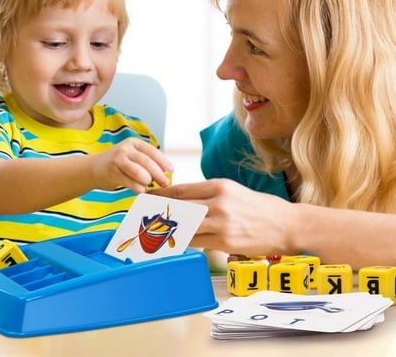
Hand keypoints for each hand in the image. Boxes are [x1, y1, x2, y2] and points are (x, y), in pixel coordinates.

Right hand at [91, 137, 172, 192]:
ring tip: (150, 185)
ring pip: (137, 171)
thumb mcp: (133, 156)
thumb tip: (166, 172)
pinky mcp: (112, 172)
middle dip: (158, 173)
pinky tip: (142, 191)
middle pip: (146, 161)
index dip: (163, 161)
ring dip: (147, 180)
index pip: (152, 151)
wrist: (94, 168)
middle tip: (165, 182)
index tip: (171, 170)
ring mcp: (118, 160)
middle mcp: (125, 149)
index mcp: (134, 143)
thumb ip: (147, 161)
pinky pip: (129, 181)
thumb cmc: (119, 164)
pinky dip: (137, 187)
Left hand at [152, 178, 295, 255]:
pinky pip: (197, 242)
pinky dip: (184, 241)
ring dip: (168, 229)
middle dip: (158, 212)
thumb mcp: (234, 191)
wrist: (285, 225)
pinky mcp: (225, 241)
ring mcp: (222, 223)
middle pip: (179, 208)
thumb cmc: (259, 207)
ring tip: (153, 229)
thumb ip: (209, 194)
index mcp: (220, 186)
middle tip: (142, 214)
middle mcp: (218, 202)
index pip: (182, 190)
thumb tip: (184, 198)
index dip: (161, 194)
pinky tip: (175, 241)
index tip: (147, 196)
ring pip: (185, 226)